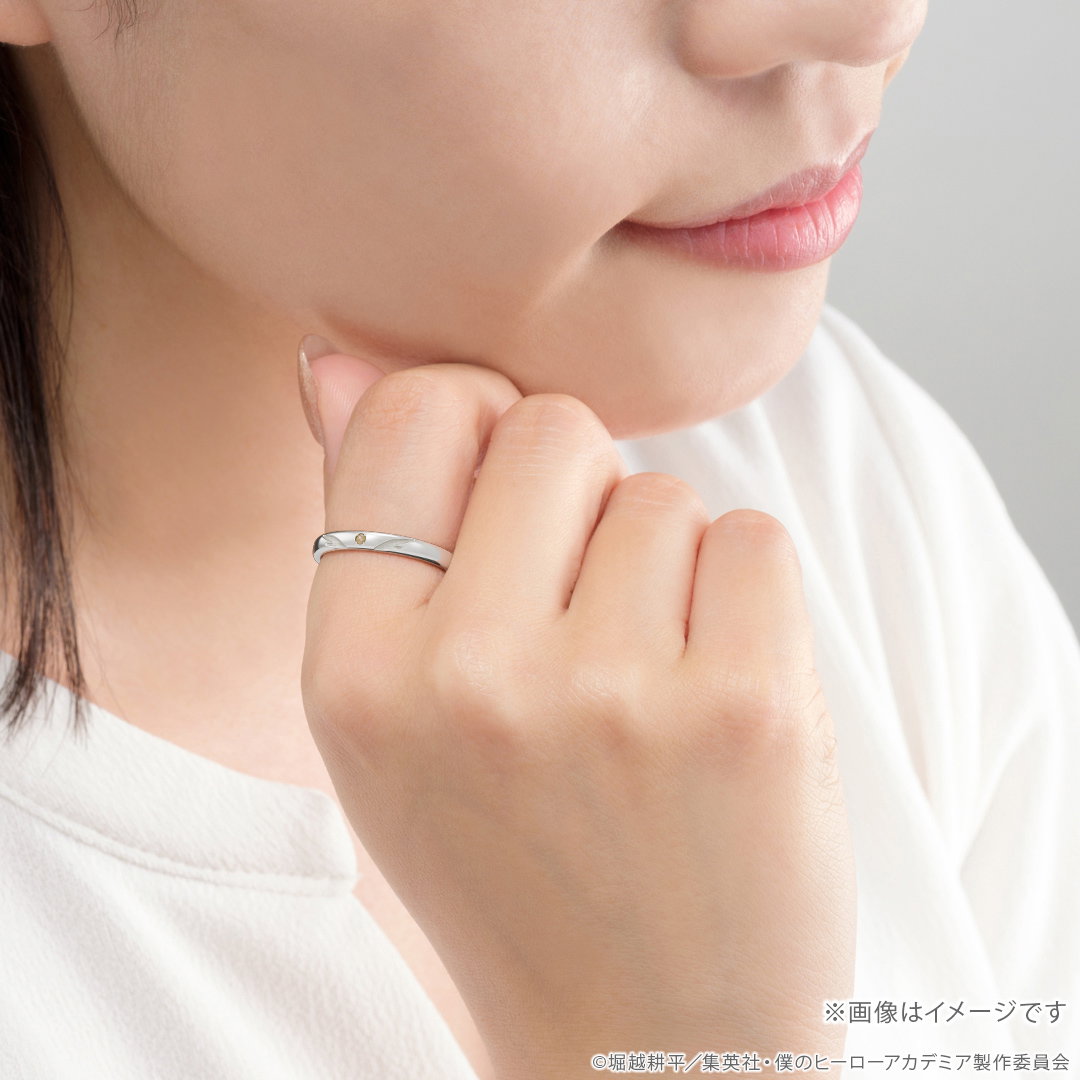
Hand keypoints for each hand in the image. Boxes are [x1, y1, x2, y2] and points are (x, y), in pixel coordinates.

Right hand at [298, 351, 855, 1079]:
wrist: (640, 1037)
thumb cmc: (514, 863)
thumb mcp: (394, 716)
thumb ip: (371, 525)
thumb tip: (334, 362)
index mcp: (355, 673)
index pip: (410, 416)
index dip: (470, 425)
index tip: (507, 492)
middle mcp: (469, 677)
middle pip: (552, 429)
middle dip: (578, 496)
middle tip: (582, 620)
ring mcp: (613, 694)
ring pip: (662, 493)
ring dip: (663, 568)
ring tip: (645, 692)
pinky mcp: (748, 709)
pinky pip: (752, 541)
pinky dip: (743, 601)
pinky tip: (715, 703)